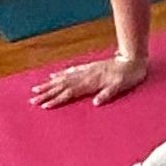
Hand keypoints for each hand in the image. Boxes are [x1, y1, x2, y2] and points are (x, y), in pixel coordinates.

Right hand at [31, 51, 148, 109]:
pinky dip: (60, 74)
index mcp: (91, 83)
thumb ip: (108, 94)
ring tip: (37, 88)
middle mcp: (85, 76)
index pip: (69, 93)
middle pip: (62, 86)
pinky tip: (54, 76)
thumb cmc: (128, 76)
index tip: (44, 106)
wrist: (132, 59)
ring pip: (63, 78)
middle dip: (47, 93)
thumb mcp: (121, 86)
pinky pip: (70, 71)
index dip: (56, 100)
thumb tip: (96, 102)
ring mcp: (85, 71)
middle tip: (32, 99)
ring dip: (49, 84)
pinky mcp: (88, 67)